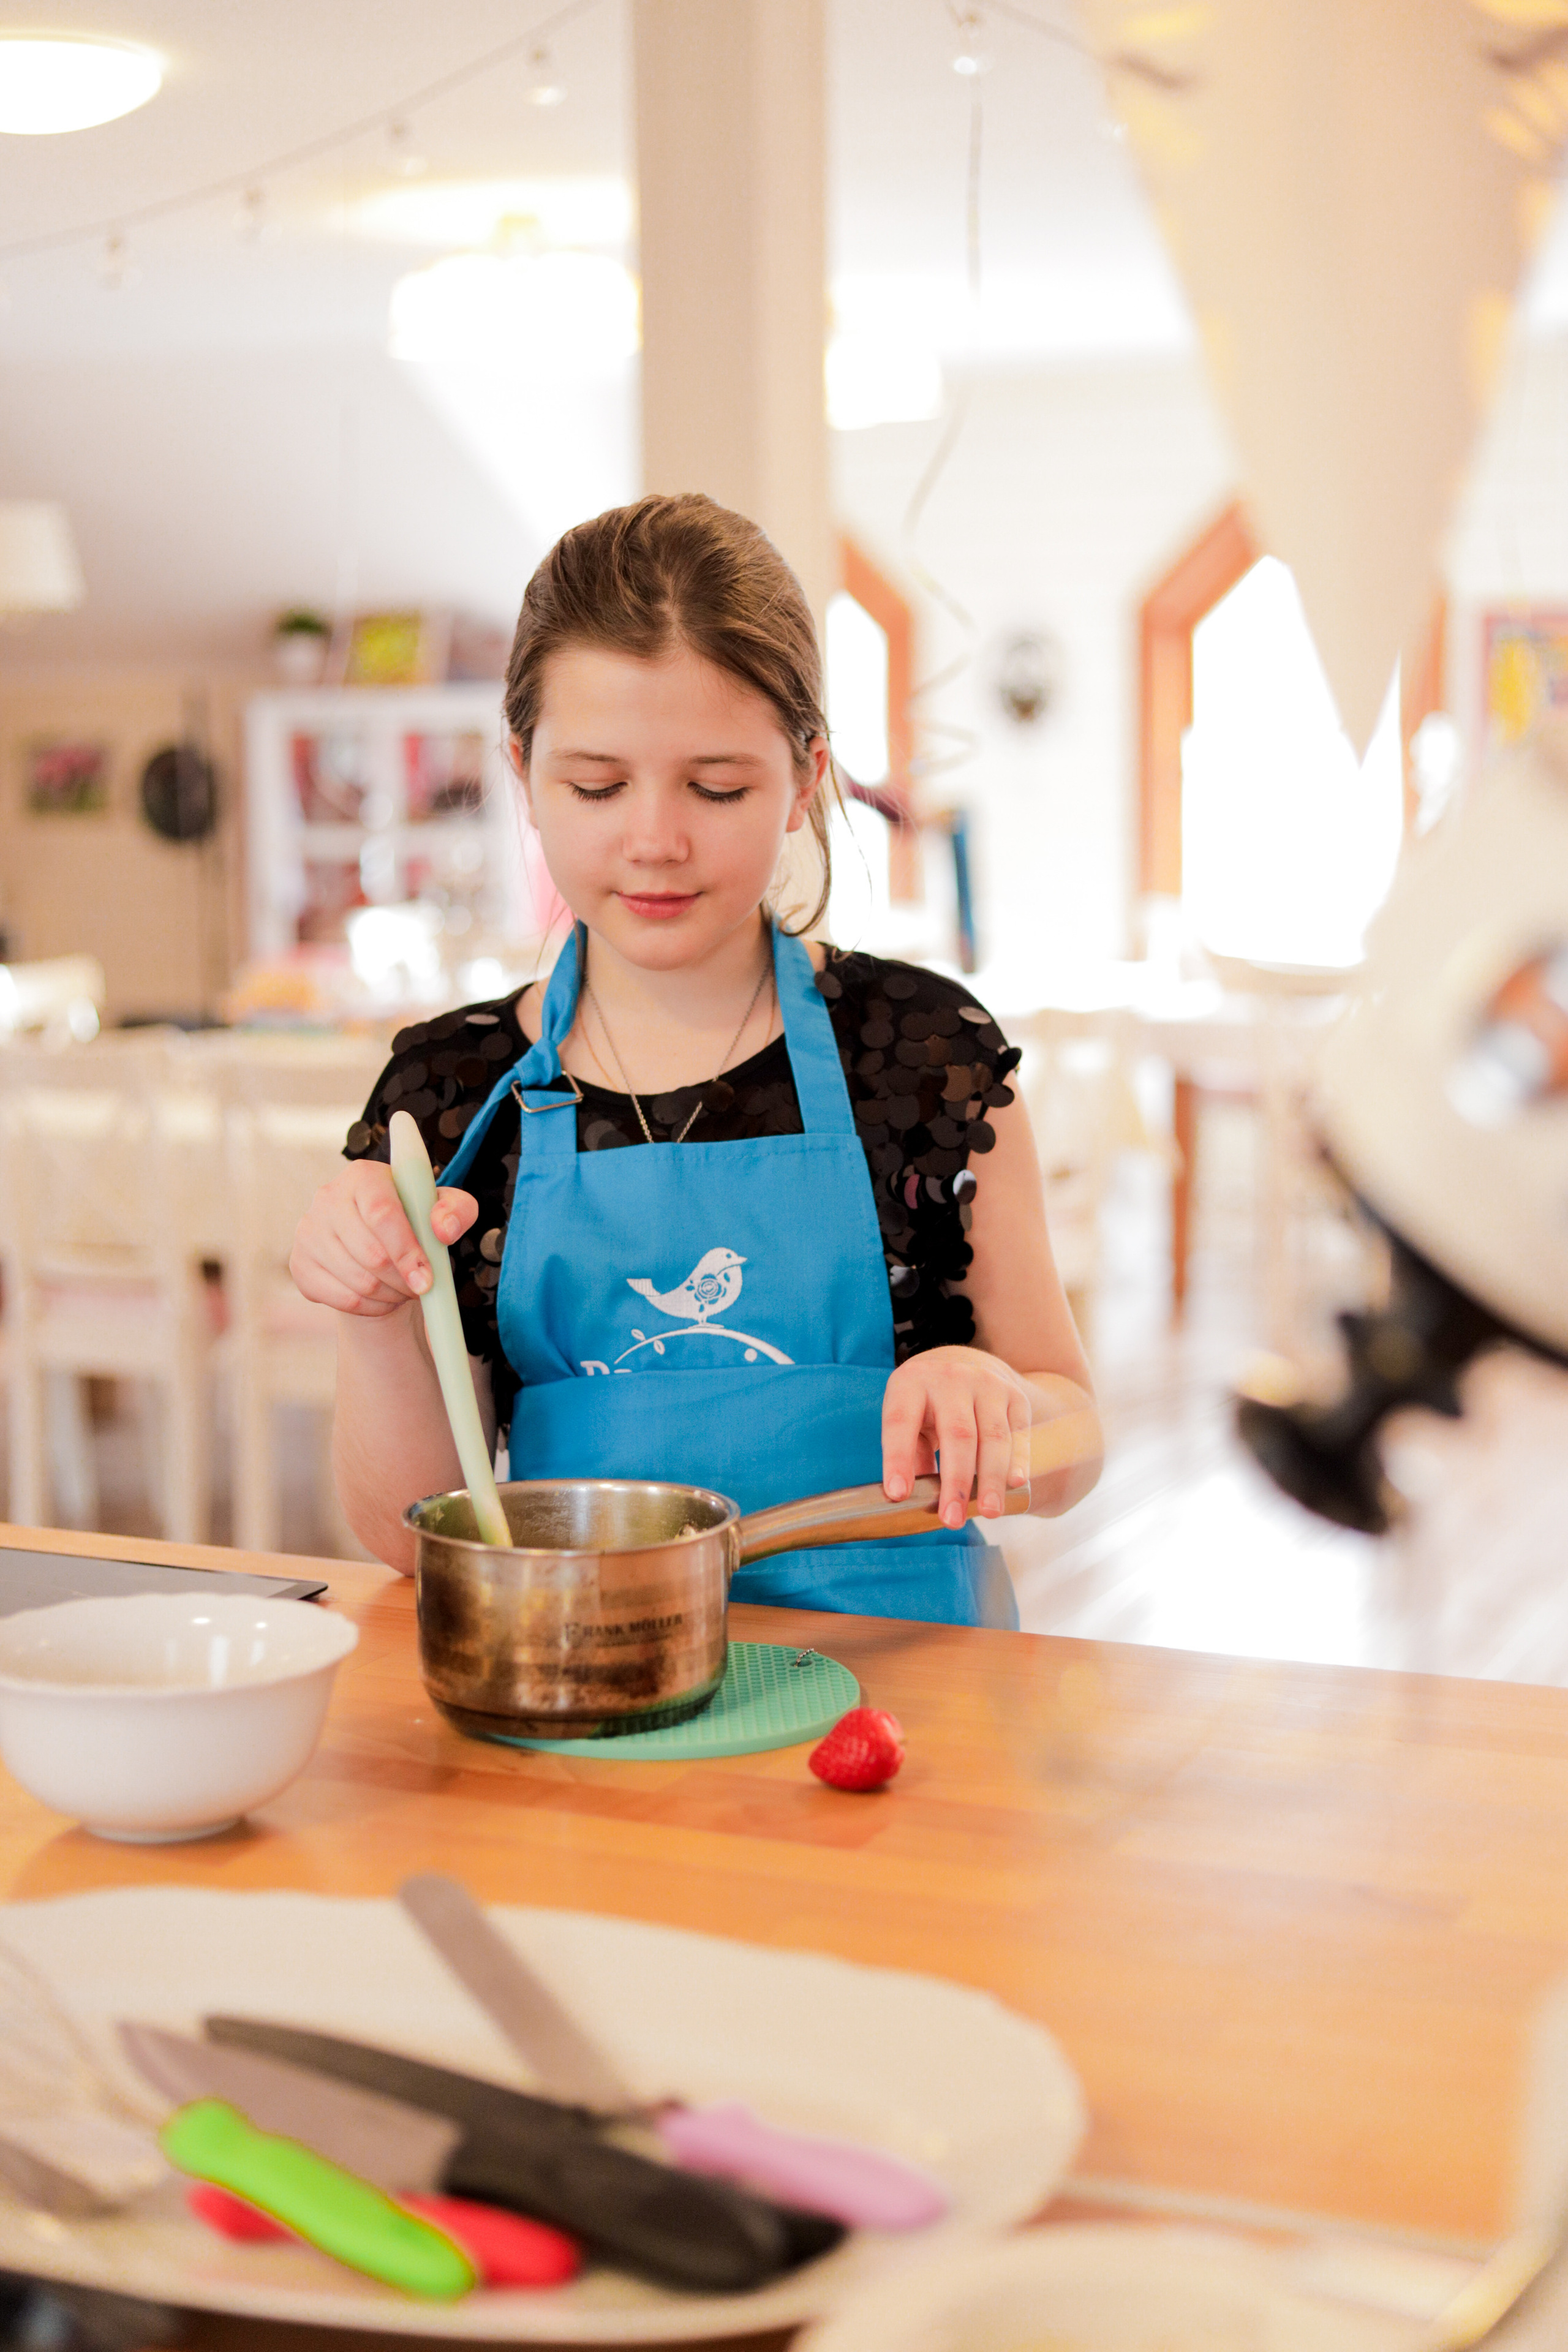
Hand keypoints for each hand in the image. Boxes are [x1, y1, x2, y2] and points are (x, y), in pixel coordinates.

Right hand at [289, 1160, 478, 1317]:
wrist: (374, 1244)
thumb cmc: (411, 1221)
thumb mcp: (442, 1209)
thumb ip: (456, 1210)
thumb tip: (444, 1229)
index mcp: (363, 1176)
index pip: (382, 1214)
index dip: (407, 1251)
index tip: (428, 1279)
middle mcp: (328, 1198)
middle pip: (371, 1253)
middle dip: (404, 1279)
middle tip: (422, 1286)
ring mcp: (309, 1232)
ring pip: (359, 1281)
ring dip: (391, 1295)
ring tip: (405, 1288)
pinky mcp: (300, 1264)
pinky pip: (343, 1299)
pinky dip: (372, 1307)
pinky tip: (384, 1297)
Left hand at [881, 1347, 1034, 1528]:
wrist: (964, 1365)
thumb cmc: (927, 1406)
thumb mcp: (909, 1419)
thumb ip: (910, 1456)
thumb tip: (910, 1502)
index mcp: (911, 1382)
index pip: (900, 1422)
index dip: (898, 1459)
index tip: (898, 1494)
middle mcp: (950, 1378)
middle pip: (957, 1434)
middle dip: (956, 1481)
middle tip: (952, 1520)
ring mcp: (987, 1384)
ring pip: (993, 1436)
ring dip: (991, 1478)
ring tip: (989, 1512)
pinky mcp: (1015, 1395)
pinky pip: (1019, 1432)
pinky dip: (1019, 1459)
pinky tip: (1015, 1483)